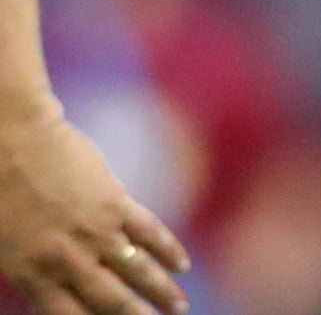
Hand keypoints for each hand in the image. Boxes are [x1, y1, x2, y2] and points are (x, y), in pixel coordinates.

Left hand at [0, 104, 189, 314]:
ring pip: (136, 271)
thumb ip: (30, 272)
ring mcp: (95, 231)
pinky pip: (148, 231)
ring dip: (161, 292)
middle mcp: (68, 260)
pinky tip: (182, 264)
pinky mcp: (115, 202)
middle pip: (111, 301)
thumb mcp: (2, 247)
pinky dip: (168, 249)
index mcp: (34, 275)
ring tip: (180, 307)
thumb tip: (55, 294)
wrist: (11, 142)